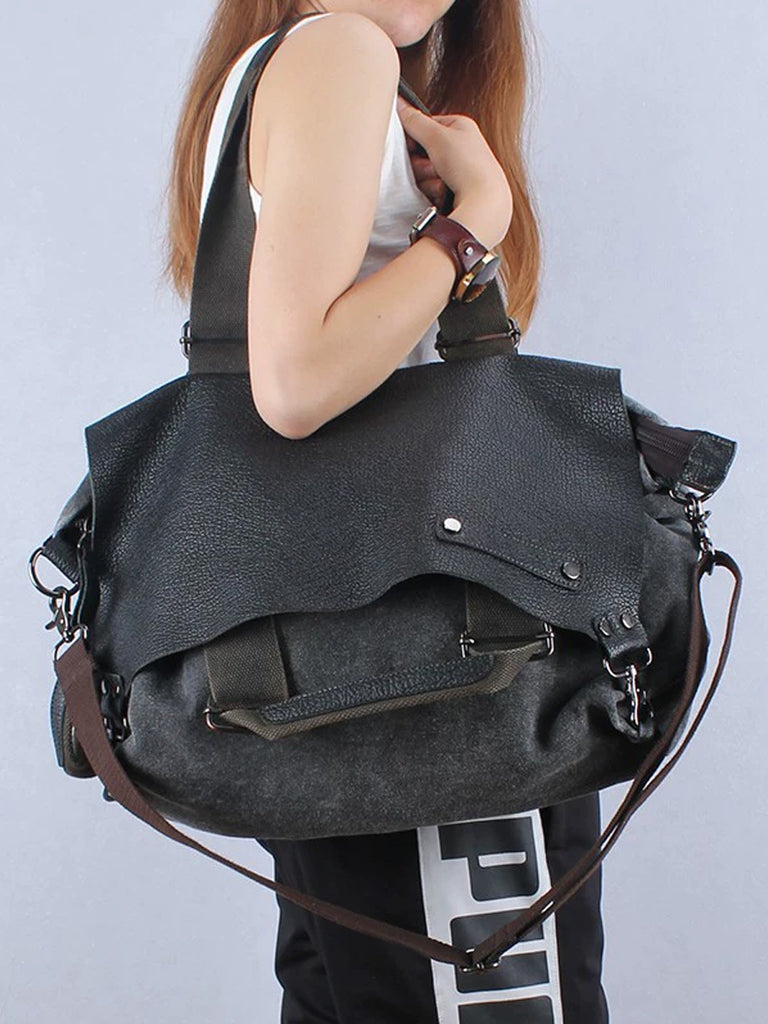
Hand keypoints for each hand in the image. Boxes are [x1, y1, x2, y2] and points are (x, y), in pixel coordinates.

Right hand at [396, 94, 512, 246]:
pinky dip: (435, 192)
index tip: (412, 147)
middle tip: (432, 167)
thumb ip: (414, 120)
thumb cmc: (469, 166)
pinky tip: (446, 194)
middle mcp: (462, 146)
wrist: (485, 204)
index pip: (425, 127)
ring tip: (442, 182)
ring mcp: (460, 170)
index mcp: (461, 127)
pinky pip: (433, 189)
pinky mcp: (457, 190)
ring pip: (426, 173)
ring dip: (428, 180)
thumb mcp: (436, 136)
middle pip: (423, 153)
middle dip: (421, 164)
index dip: (414, 139)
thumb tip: (399, 104)